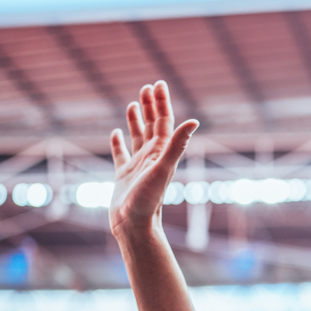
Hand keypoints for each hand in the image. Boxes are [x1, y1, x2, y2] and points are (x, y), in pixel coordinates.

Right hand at [109, 81, 198, 239]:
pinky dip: (118, 142)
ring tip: (134, 104)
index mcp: (162, 153)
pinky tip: (115, 133)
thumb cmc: (149, 200)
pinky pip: (121, 154)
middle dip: (151, 106)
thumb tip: (195, 121)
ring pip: (138, 137)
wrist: (134, 226)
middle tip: (147, 86)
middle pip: (152, 125)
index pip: (164, 121)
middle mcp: (152, 157)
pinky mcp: (123, 176)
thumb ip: (177, 144)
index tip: (158, 83)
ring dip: (137, 120)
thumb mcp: (163, 168)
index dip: (161, 102)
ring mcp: (137, 166)